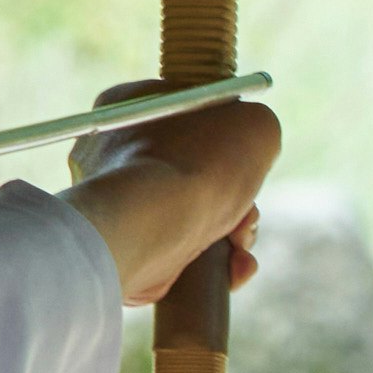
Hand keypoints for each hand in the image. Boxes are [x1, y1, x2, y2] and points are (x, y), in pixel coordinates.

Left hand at [71, 92, 279, 304]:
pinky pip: (179, 253)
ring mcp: (118, 204)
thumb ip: (258, 127)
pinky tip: (234, 268)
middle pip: (198, 170)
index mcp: (132, 104)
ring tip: (241, 243)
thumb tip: (251, 150)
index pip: (191, 112)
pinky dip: (215, 264)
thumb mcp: (254, 123)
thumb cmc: (198, 164)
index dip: (230, 136)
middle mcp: (114, 151)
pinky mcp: (126, 249)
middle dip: (238, 197)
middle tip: (249, 213)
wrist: (147, 227)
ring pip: (195, 216)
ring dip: (235, 234)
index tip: (249, 157)